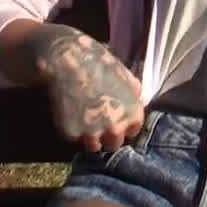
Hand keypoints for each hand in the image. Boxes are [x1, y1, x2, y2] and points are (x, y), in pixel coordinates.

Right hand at [29, 24, 144, 152]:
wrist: (68, 60)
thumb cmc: (99, 63)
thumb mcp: (125, 74)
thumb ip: (134, 92)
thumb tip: (139, 100)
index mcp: (133, 115)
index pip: (132, 132)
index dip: (123, 124)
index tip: (114, 116)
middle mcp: (115, 129)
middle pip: (114, 144)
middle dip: (107, 134)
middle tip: (97, 118)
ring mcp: (92, 134)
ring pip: (93, 146)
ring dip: (89, 136)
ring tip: (82, 116)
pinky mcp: (71, 134)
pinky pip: (73, 138)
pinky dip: (71, 129)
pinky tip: (69, 111)